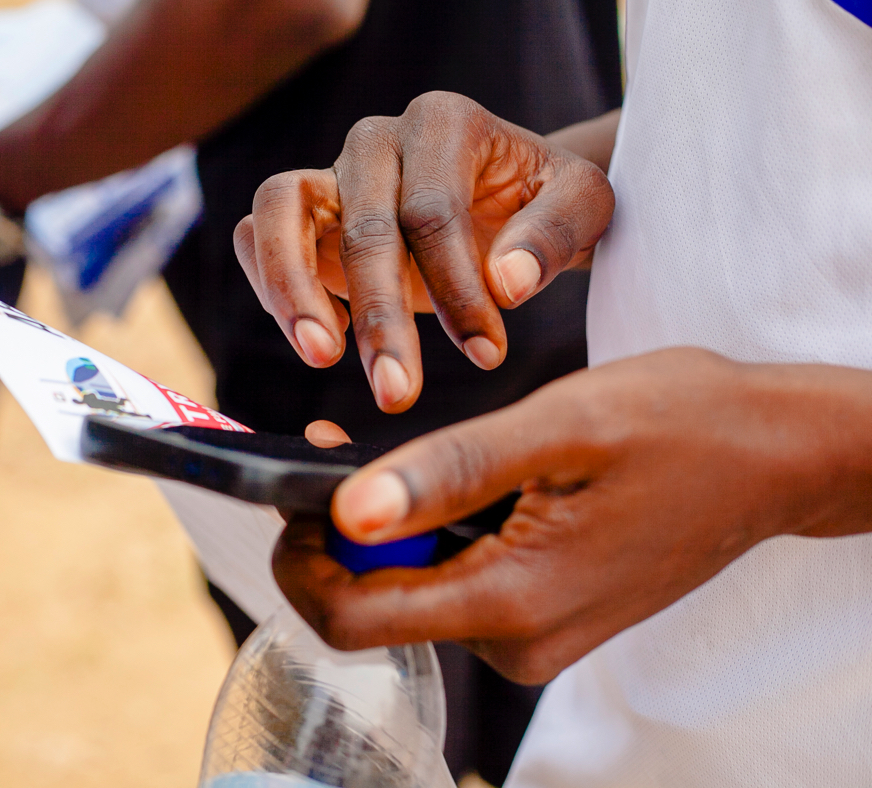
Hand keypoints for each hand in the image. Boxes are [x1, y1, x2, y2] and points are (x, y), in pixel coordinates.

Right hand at [234, 91, 613, 411]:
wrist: (512, 195)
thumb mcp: (585, 205)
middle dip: (380, 314)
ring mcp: (332, 172)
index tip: (487, 355)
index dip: (456, 288)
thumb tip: (506, 285)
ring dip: (291, 290)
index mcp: (444, 122)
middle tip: (399, 392)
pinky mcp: (304, 213)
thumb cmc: (546, 202)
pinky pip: (257, 234)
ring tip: (321, 357)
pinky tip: (324, 341)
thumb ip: (555, 235)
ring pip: (277, 211)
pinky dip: (273, 285)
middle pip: (360, 223)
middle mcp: (378, 139)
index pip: (433, 211)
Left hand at [273, 349, 867, 683]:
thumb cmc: (678, 424)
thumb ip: (447, 473)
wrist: (771, 454)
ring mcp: (535, 633)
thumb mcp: (556, 428)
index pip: (354, 620)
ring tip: (384, 451)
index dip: (302, 559)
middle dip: (340, 534)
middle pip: (376, 608)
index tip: (293, 490)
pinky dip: (431, 533)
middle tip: (336, 449)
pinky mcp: (546, 610)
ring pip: (414, 591)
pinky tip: (439, 478)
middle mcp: (518, 639)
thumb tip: (347, 513)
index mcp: (514, 602)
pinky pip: (457, 581)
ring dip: (387, 528)